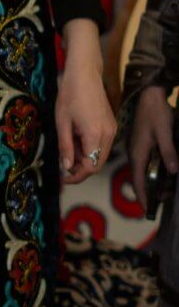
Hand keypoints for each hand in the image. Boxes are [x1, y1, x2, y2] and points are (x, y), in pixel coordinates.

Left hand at [56, 20, 116, 183]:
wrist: (85, 74)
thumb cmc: (70, 95)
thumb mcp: (62, 123)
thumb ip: (66, 146)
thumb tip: (66, 166)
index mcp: (96, 134)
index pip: (90, 166)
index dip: (76, 176)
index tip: (63, 178)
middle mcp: (109, 134)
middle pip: (97, 163)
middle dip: (80, 169)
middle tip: (63, 166)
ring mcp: (112, 129)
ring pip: (100, 154)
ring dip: (84, 158)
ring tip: (67, 149)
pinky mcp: (111, 125)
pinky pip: (102, 144)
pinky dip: (89, 148)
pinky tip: (76, 140)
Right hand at [130, 85, 177, 203]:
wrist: (149, 96)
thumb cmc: (156, 113)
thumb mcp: (165, 132)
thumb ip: (168, 151)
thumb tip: (172, 171)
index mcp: (138, 153)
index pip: (137, 180)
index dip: (142, 196)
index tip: (147, 210)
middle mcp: (134, 154)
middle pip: (138, 179)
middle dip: (148, 192)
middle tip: (162, 201)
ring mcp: (137, 150)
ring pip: (142, 172)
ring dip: (151, 183)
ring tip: (165, 190)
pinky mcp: (141, 146)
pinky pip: (144, 164)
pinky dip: (151, 173)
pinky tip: (161, 174)